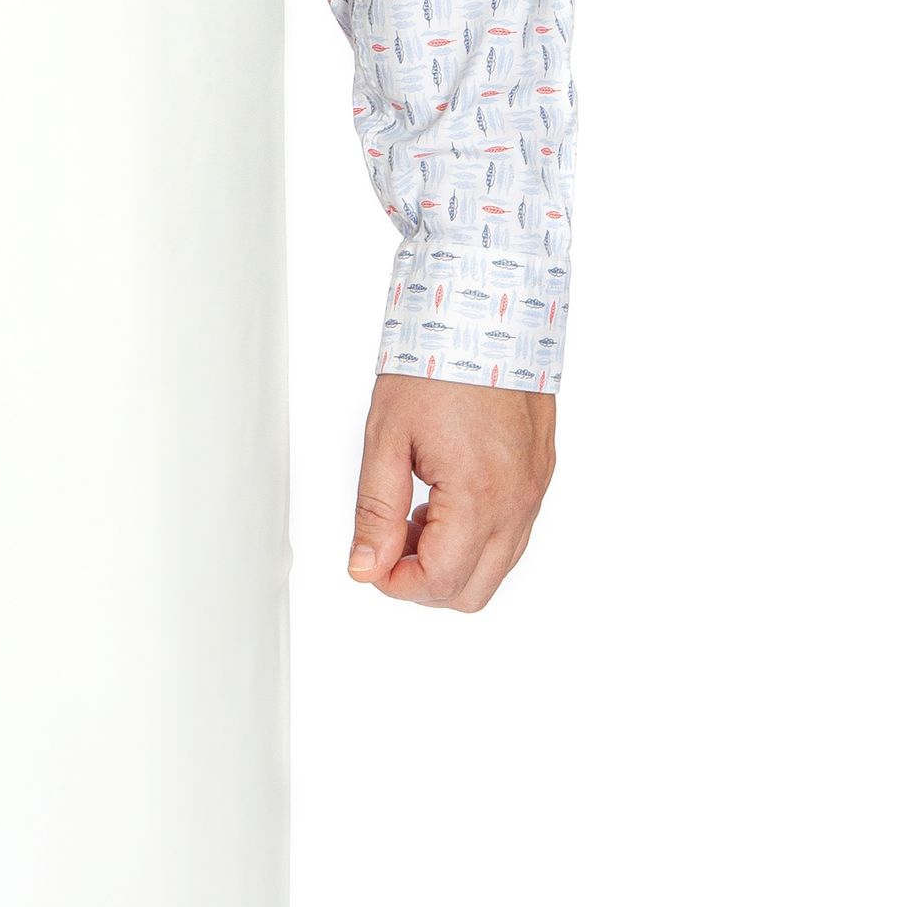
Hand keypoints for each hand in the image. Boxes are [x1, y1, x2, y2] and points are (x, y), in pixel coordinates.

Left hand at [348, 373, 555, 613]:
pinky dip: (475, 537)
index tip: (372, 561)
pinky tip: (442, 501)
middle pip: (473, 592)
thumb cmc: (437, 365)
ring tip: (414, 514)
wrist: (484, 314)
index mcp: (477, 496)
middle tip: (389, 544)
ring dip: (451, 561)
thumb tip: (366, 566)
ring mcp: (534, 491)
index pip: (440, 581)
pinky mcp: (540, 476)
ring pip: (496, 568)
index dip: (396, 584)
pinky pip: (512, 535)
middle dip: (424, 582)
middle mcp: (517, 502)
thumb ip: (375, 511)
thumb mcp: (386, 438)